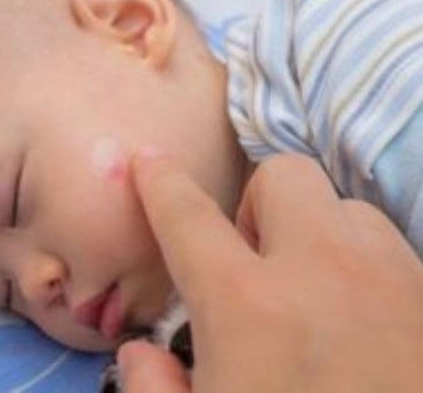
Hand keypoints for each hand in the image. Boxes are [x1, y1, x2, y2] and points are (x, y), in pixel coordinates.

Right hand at [119, 152, 422, 391]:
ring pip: (344, 207)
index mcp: (248, 307)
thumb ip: (155, 392)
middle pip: (283, 177)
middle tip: (250, 262)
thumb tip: (139, 350)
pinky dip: (360, 258)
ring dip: (314, 231)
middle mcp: (321, 272)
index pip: (187, 218)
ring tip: (309, 288)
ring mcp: (391, 281)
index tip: (148, 161)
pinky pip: (388, 245)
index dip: (159, 183)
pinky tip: (358, 312)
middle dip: (256, 205)